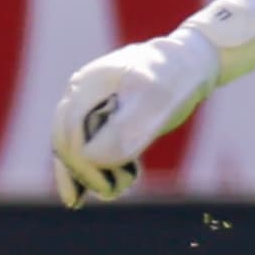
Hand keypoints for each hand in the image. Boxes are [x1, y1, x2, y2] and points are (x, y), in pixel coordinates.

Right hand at [52, 28, 215, 207]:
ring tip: (115, 190)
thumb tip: (92, 158)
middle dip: (84, 172)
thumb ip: (126, 127)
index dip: (81, 164)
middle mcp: (80, 92)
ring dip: (88, 172)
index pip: (69, 132)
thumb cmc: (175, 79)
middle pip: (66, 141)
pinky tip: (107, 185)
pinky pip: (85, 143)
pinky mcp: (99, 113)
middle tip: (112, 192)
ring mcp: (87, 102)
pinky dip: (92, 166)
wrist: (189, 63)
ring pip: (73, 145)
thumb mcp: (158, 100)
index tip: (105, 187)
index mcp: (88, 84)